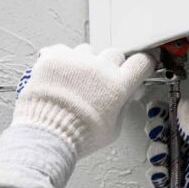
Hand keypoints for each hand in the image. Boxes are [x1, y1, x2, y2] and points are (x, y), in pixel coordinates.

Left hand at [13, 44, 154, 158]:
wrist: (47, 135)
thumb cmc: (79, 137)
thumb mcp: (113, 130)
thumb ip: (121, 108)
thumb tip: (124, 97)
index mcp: (118, 86)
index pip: (141, 62)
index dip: (141, 65)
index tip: (137, 67)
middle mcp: (99, 68)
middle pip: (114, 53)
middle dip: (111, 66)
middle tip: (101, 81)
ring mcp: (75, 60)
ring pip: (87, 50)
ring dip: (85, 62)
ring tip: (75, 81)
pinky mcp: (54, 58)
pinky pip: (62, 50)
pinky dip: (62, 60)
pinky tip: (59, 74)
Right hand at [144, 98, 188, 187]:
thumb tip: (184, 104)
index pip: (181, 122)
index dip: (166, 115)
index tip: (155, 110)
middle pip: (167, 137)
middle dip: (157, 131)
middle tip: (155, 130)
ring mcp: (185, 171)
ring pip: (161, 156)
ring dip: (156, 151)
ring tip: (160, 153)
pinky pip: (161, 178)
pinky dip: (156, 173)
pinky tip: (159, 170)